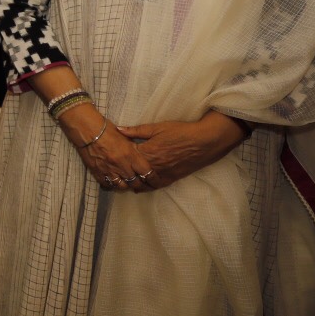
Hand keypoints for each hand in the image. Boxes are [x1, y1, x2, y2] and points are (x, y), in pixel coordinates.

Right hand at [57, 102, 156, 191]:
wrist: (86, 130)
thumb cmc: (106, 129)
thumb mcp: (125, 137)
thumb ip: (134, 149)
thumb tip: (141, 156)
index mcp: (130, 154)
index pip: (147, 172)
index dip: (152, 178)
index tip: (153, 180)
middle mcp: (121, 165)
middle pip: (135, 182)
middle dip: (140, 184)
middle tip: (141, 183)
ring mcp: (109, 170)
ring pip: (122, 186)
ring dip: (126, 185)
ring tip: (127, 182)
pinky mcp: (98, 173)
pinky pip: (108, 184)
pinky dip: (112, 184)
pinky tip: (114, 181)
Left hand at [119, 112, 250, 187]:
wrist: (204, 142)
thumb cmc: (181, 132)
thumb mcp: (157, 127)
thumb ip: (136, 130)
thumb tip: (119, 129)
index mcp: (148, 152)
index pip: (126, 158)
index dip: (118, 157)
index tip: (110, 155)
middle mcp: (153, 166)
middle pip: (132, 174)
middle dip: (122, 172)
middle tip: (113, 171)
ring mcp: (162, 174)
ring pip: (141, 184)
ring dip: (132, 182)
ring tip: (123, 180)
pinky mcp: (171, 179)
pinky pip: (154, 187)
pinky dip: (145, 187)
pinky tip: (138, 187)